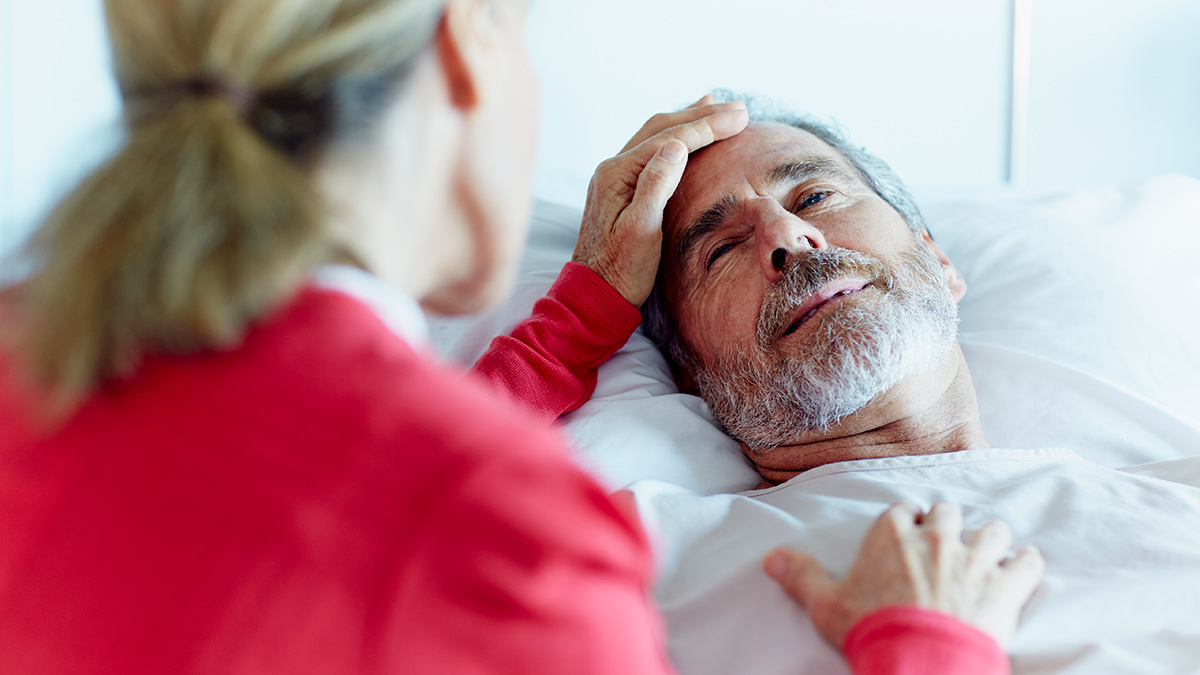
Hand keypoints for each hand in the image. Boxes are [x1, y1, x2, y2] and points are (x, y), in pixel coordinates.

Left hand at [572, 94, 748, 305]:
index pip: (670, 139)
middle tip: (739, 108)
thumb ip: (657, 185)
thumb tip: (677, 146)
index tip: (741, 117)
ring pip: (656, 136)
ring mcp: (615, 178)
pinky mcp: (622, 190)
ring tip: (714, 105)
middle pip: (662, 128)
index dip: (708, 125)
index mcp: (618, 174)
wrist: (595, 295)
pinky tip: (686, 139)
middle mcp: (613, 169)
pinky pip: (652, 152)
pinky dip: (675, 139)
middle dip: (701, 116)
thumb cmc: (621, 270)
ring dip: (687, 120)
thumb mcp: (642, 230)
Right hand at [763, 502, 1044, 649]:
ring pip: (992, 530)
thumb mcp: (825, 605)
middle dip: (946, 524)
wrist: (920, 662)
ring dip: (989, 539)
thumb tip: (770, 557)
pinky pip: (1028, 561)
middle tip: (943, 542)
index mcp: (892, 534)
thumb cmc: (871, 630)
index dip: (904, 523)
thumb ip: (800, 575)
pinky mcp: (1006, 584)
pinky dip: (1025, 564)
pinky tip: (1021, 568)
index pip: (902, 511)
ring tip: (985, 552)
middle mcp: (936, 536)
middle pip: (947, 512)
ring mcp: (975, 558)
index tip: (904, 535)